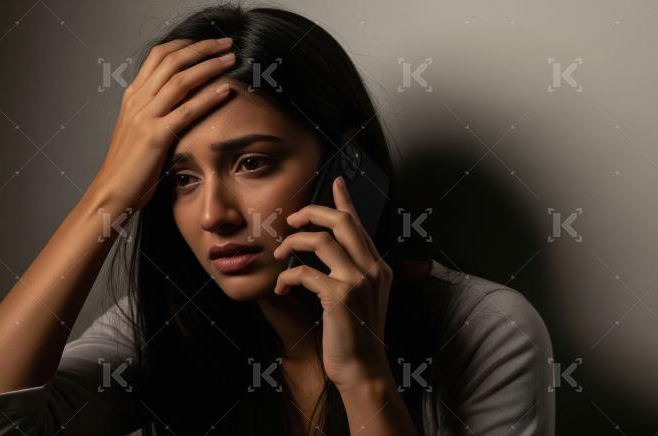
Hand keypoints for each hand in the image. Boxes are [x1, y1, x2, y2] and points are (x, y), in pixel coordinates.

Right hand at [86, 37, 236, 211]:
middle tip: (226, 42)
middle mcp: (137, 101)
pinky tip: (225, 90)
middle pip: (171, 61)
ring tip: (230, 59)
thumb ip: (155, 113)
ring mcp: (144, 117)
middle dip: (201, 48)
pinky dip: (208, 97)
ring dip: (208, 66)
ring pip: (180, 80)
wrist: (111, 192)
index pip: (158, 56)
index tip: (207, 43)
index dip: (185, 45)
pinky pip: (186, 111)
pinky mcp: (154, 137)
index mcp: (133, 97)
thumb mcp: (139, 132)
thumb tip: (181, 103)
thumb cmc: (130, 168)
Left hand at [272, 176, 393, 390]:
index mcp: (378, 267)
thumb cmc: (355, 338)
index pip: (360, 225)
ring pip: (320, 240)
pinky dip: (288, 277)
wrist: (364, 371)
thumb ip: (346, 274)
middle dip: (312, 212)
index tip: (336, 181)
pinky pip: (305, 272)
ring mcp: (359, 281)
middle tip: (292, 219)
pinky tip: (282, 288)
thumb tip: (322, 254)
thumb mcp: (357, 299)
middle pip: (341, 221)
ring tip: (279, 255)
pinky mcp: (340, 296)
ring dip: (292, 244)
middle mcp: (373, 269)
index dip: (345, 200)